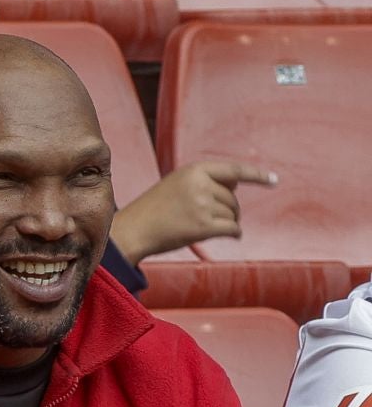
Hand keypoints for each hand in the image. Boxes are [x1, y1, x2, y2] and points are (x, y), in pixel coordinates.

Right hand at [110, 160, 276, 264]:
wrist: (132, 231)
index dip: (256, 175)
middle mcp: (200, 185)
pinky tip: (232, 236)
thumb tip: (237, 183)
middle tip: (210, 218)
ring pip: (233, 213)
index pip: (234, 170)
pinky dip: (235, 233)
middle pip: (232, 197)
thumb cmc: (153, 210)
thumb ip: (204, 181)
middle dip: (228, 208)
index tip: (274, 180)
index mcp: (193, 170)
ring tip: (208, 228)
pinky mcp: (203, 226)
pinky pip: (232, 228)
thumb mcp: (176, 184)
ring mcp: (202, 205)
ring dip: (227, 222)